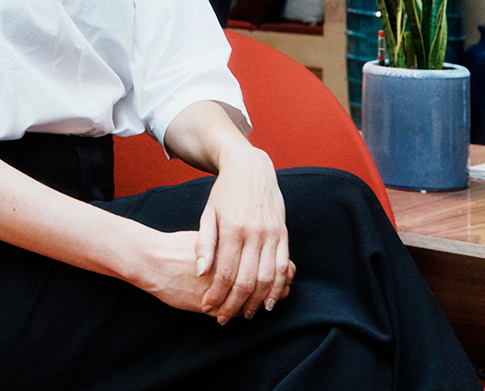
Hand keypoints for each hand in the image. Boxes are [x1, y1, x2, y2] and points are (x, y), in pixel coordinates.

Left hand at [195, 142, 293, 322]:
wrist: (250, 167)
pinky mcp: (283, 234)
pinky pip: (283, 267)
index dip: (216, 295)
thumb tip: (200, 272)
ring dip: (256, 301)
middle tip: (224, 318)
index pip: (224, 273)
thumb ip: (204, 244)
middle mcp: (254, 233)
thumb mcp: (209, 213)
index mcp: (233, 228)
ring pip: (267, 278)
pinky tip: (268, 301)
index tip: (208, 307)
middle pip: (246, 281)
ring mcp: (272, 234)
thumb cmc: (224, 192)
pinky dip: (277, 288)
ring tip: (244, 314)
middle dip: (233, 304)